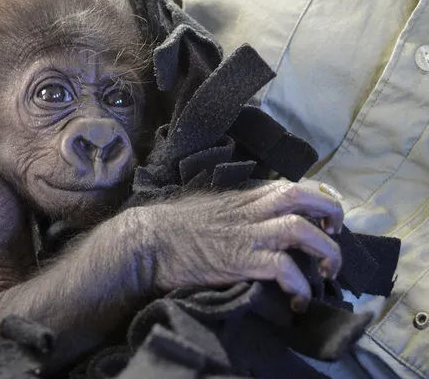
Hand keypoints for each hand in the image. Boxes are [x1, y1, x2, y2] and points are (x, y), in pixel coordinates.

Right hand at [136, 181, 343, 311]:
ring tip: (327, 272)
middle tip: (335, 235)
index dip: (319, 198)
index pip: (293, 185)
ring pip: (300, 230)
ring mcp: (247, 235)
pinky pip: (283, 268)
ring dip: (326, 251)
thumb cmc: (175, 225)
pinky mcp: (241, 261)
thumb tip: (256, 216)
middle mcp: (251, 211)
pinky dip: (299, 284)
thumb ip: (239, 208)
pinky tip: (298, 298)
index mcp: (246, 197)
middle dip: (332, 213)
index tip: (325, 218)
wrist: (149, 240)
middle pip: (304, 197)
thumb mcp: (213, 206)